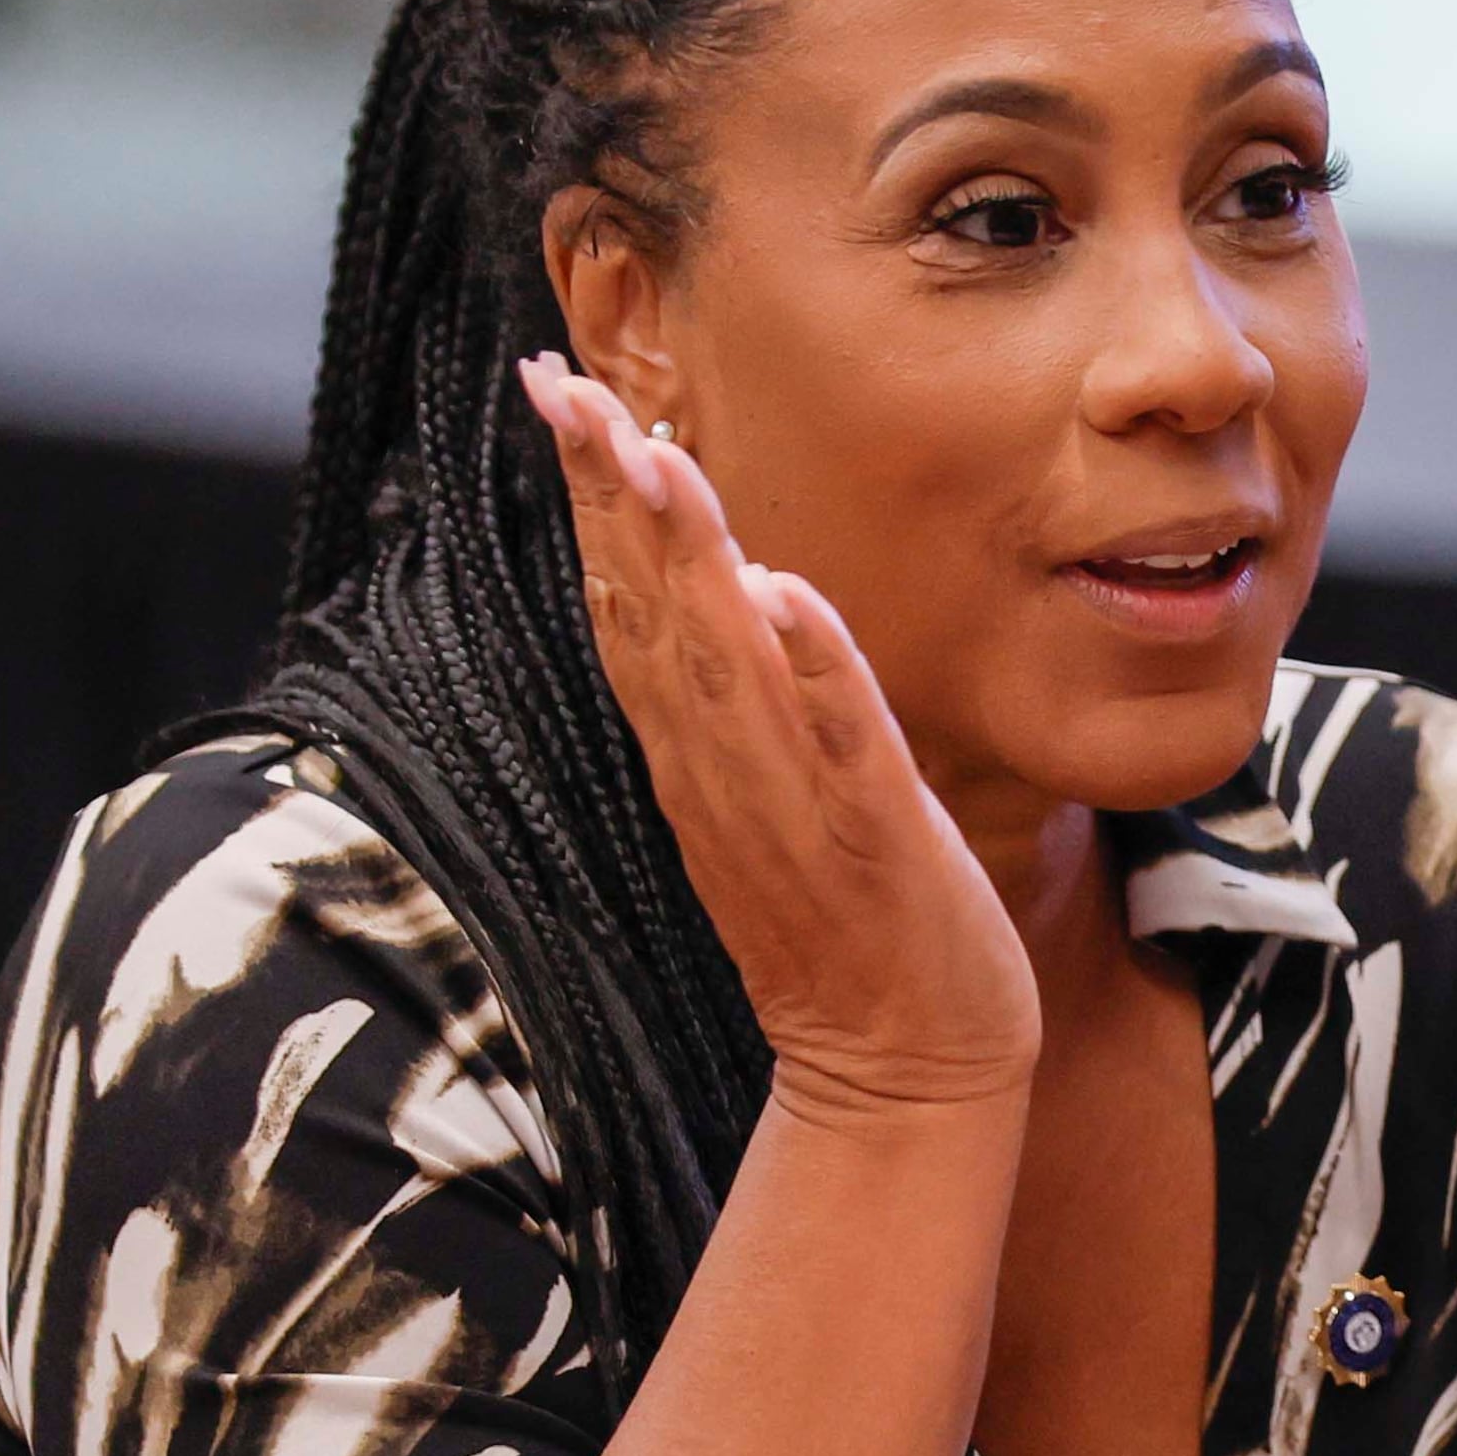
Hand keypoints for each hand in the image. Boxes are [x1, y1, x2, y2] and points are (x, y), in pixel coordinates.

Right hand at [519, 354, 1040, 1118]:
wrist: (904, 1073)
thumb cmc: (849, 925)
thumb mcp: (770, 792)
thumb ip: (738, 695)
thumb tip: (722, 578)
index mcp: (697, 753)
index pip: (626, 601)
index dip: (588, 493)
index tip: (552, 386)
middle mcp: (723, 772)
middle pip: (649, 613)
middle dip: (606, 494)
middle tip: (561, 382)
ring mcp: (793, 807)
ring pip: (725, 664)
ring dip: (686, 559)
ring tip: (653, 453)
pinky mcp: (876, 841)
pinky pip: (840, 743)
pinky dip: (813, 670)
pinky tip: (787, 592)